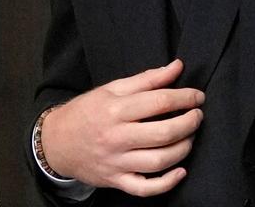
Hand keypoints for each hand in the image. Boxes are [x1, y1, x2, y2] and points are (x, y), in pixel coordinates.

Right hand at [41, 59, 203, 196]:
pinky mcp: (117, 180)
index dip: (184, 97)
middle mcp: (116, 136)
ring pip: (159, 161)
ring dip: (183, 148)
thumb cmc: (86, 112)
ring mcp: (117, 161)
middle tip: (197, 116)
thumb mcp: (111, 89)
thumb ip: (146, 79)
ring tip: (189, 137)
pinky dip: (167, 182)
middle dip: (189, 123)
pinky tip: (180, 170)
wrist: (57, 142)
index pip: (158, 101)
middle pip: (163, 133)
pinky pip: (146, 188)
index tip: (197, 96)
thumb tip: (176, 67)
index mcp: (114, 108)